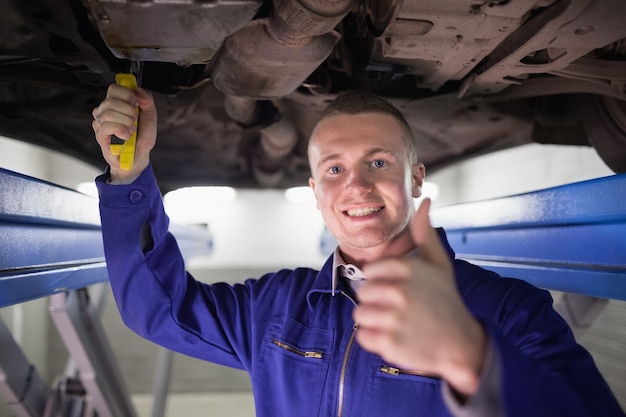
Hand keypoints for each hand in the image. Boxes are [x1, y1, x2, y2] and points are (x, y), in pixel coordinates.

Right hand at [92, 84, 157, 180]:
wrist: (137, 157)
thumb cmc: (141, 139)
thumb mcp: (150, 119)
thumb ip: (148, 103)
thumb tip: (139, 91)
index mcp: (117, 104)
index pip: (114, 89)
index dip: (126, 94)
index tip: (135, 103)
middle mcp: (106, 111)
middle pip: (110, 100)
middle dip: (128, 110)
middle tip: (135, 120)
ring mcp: (101, 123)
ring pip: (108, 113)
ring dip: (125, 122)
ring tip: (131, 130)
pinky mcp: (100, 135)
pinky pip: (107, 126)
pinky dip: (120, 130)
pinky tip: (126, 135)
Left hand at [353, 198, 486, 395]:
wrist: (462, 344)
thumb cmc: (446, 301)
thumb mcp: (439, 264)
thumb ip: (425, 233)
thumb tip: (425, 201)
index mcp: (407, 268)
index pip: (371, 270)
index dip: (383, 281)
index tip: (400, 291)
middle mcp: (399, 291)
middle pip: (363, 292)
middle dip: (377, 302)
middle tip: (401, 310)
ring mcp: (394, 318)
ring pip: (360, 315)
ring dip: (375, 322)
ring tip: (398, 324)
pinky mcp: (390, 343)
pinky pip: (363, 337)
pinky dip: (375, 340)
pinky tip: (396, 338)